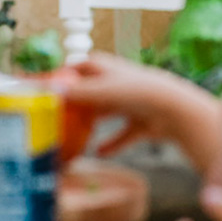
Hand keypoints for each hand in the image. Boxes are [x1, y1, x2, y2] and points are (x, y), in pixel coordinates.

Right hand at [64, 53, 221, 172]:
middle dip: (76, 102)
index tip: (48, 88)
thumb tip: (50, 91)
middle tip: (57, 115)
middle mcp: (117, 83)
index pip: (80, 67)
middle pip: (91, 91)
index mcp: (106, 68)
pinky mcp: (141, 124)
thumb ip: (75, 93)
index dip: (65, 75)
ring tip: (72, 135)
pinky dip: (112, 144)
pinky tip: (99, 153)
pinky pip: (122, 135)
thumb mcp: (101, 91)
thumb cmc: (136, 91)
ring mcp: (130, 103)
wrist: (173, 109)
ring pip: (105, 112)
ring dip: (91, 122)